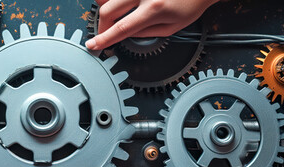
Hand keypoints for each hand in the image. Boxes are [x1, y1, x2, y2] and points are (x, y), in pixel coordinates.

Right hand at [86, 0, 218, 49]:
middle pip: (107, 10)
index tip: (93, 44)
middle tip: (106, 32)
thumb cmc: (190, 4)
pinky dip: (112, 0)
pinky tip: (120, 5)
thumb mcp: (171, 28)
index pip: (121, 28)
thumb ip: (145, 33)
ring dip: (106, 8)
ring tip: (115, 14)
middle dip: (102, 25)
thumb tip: (124, 34)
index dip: (104, 39)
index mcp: (154, 9)